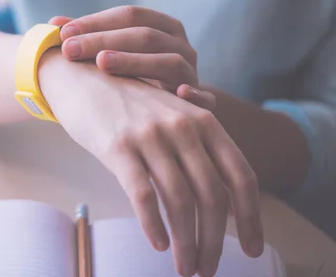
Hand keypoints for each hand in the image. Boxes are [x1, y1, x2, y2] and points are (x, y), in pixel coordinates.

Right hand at [39, 49, 262, 276]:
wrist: (83, 77)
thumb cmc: (129, 105)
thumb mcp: (172, 117)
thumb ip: (198, 150)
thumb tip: (220, 206)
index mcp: (204, 121)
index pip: (241, 177)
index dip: (250, 218)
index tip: (251, 250)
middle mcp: (183, 127)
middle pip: (213, 196)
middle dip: (215, 241)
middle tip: (207, 269)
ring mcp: (151, 135)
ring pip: (180, 201)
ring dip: (186, 243)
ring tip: (185, 266)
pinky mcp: (118, 146)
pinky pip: (142, 195)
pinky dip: (153, 225)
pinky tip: (156, 244)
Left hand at [49, 7, 214, 109]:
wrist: (174, 108)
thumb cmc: (137, 76)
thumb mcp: (115, 54)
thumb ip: (89, 37)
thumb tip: (52, 23)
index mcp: (162, 27)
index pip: (130, 15)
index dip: (96, 22)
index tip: (63, 34)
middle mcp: (180, 45)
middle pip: (145, 36)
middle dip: (104, 40)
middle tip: (70, 50)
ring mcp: (192, 72)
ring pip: (169, 61)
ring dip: (135, 61)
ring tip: (102, 64)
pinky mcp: (204, 101)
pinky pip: (204, 98)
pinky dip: (194, 95)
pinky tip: (178, 94)